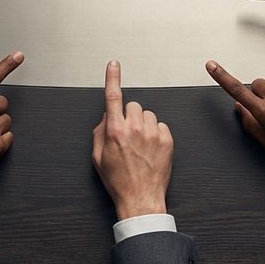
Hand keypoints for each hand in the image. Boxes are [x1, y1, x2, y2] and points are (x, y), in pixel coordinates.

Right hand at [92, 60, 173, 219]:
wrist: (140, 198)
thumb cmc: (118, 181)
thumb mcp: (98, 157)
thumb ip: (100, 132)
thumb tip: (107, 117)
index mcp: (115, 131)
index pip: (113, 97)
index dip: (112, 78)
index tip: (113, 65)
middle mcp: (134, 128)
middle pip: (133, 105)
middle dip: (129, 116)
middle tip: (128, 135)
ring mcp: (152, 133)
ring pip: (148, 114)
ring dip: (143, 124)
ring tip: (140, 145)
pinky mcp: (167, 140)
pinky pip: (160, 125)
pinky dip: (156, 133)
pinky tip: (151, 149)